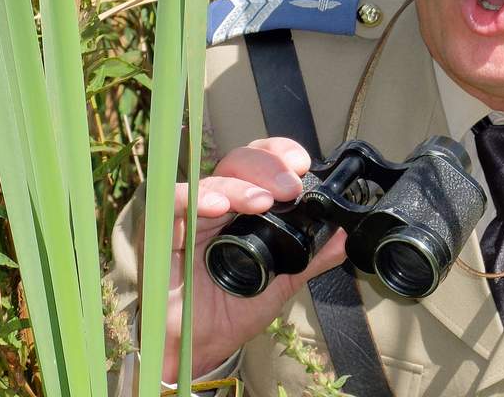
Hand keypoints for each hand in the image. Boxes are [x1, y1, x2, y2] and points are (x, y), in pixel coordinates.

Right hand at [161, 137, 346, 381]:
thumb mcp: (281, 281)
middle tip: (290, 187)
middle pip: (238, 161)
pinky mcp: (159, 233)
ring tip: (262, 202)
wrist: (198, 349)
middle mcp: (216, 203)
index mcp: (243, 206)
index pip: (260, 162)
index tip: (303, 164)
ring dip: (239, 185)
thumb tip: (344, 237)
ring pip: (210, 178)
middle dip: (267, 168)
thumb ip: (311, 256)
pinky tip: (217, 206)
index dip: (280, 155)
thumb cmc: (230, 310)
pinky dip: (194, 199)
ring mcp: (188, 216)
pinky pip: (171, 204)